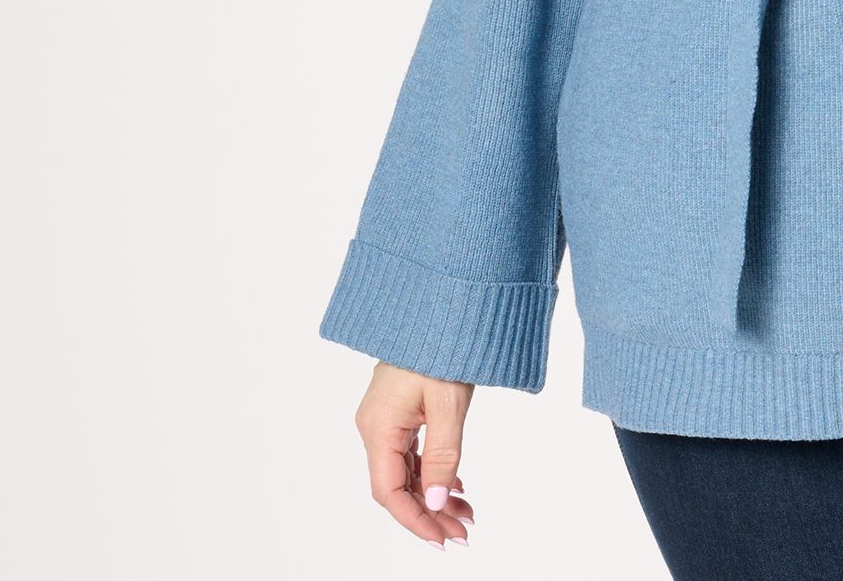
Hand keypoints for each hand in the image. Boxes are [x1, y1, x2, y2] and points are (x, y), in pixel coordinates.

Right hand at [352, 362, 477, 549]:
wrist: (441, 302)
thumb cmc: (441, 345)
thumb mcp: (449, 404)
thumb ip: (442, 456)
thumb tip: (434, 504)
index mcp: (379, 428)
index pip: (390, 492)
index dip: (415, 520)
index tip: (442, 540)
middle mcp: (376, 427)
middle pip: (398, 486)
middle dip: (429, 513)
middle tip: (463, 533)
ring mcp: (386, 419)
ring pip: (407, 471)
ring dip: (434, 495)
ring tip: (466, 514)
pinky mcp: (400, 410)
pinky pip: (412, 453)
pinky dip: (432, 472)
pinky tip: (454, 485)